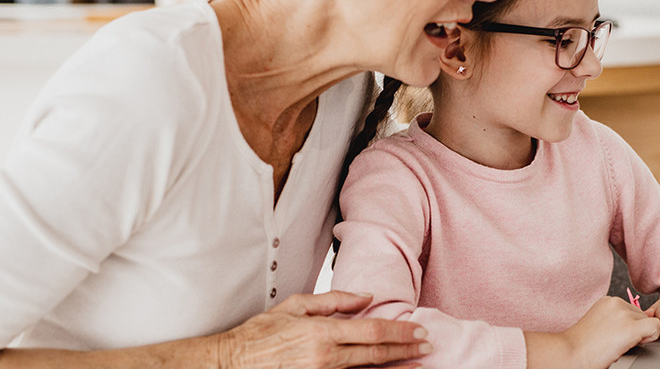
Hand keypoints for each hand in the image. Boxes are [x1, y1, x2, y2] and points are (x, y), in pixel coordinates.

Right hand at [218, 290, 430, 368]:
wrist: (231, 363)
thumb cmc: (260, 335)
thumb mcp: (295, 306)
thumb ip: (334, 301)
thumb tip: (366, 297)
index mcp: (322, 332)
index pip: (373, 331)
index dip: (401, 332)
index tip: (419, 332)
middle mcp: (326, 357)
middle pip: (376, 354)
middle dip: (406, 351)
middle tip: (428, 347)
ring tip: (418, 366)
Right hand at [553, 296, 659, 368]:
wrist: (569, 354)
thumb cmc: (580, 346)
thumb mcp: (599, 324)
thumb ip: (617, 320)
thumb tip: (642, 323)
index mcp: (607, 301)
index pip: (632, 311)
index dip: (629, 326)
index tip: (615, 337)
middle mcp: (616, 302)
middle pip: (642, 316)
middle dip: (636, 330)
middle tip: (616, 343)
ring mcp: (624, 313)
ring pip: (649, 322)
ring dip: (640, 336)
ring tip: (619, 345)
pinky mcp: (631, 327)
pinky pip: (656, 327)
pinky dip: (651, 338)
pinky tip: (634, 345)